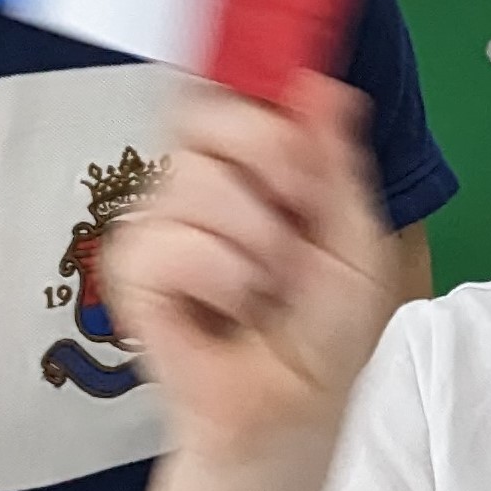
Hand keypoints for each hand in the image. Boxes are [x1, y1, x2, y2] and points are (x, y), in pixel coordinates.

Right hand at [109, 75, 405, 464]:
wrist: (297, 404)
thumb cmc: (323, 330)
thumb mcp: (355, 235)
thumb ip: (335, 159)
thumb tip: (323, 86)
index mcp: (252, 166)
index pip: (227, 92)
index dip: (254, 93)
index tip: (293, 117)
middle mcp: (201, 185)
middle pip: (202, 112)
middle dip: (268, 155)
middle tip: (300, 209)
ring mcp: (162, 224)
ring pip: (192, 179)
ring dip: (255, 238)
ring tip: (269, 282)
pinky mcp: (134, 271)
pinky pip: (166, 240)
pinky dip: (218, 274)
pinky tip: (232, 304)